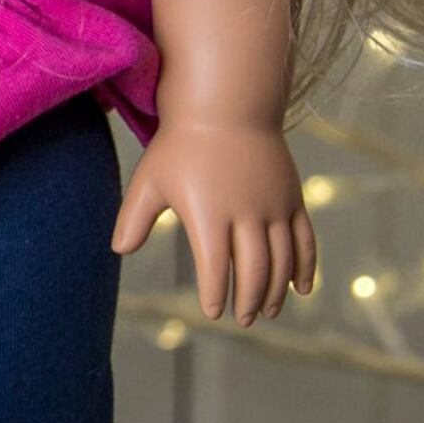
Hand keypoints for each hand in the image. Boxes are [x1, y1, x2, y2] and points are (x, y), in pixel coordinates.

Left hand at [110, 117, 316, 324]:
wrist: (226, 104)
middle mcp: (246, 212)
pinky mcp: (292, 197)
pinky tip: (299, 289)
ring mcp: (273, 205)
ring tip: (266, 310)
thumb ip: (134, 217)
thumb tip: (119, 250)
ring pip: (281, 260)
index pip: (214, 267)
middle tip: (241, 318)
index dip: (215, 294)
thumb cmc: (180, 143)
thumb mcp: (151, 178)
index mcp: (209, 212)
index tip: (213, 311)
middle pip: (253, 269)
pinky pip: (304, 240)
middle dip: (247, 299)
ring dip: (275, 290)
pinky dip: (304, 267)